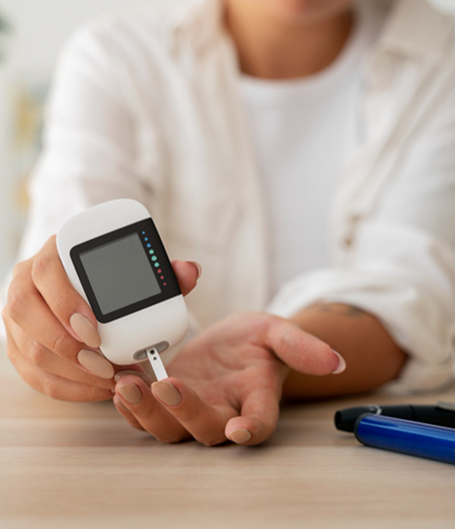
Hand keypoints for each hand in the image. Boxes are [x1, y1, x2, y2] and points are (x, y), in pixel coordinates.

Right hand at [2, 235, 200, 401]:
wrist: (84, 289)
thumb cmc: (111, 280)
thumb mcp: (136, 270)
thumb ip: (163, 272)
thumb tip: (190, 272)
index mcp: (53, 255)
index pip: (46, 271)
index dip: (66, 301)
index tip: (95, 328)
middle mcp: (26, 283)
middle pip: (27, 312)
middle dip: (67, 344)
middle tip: (104, 363)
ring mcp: (17, 316)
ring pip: (29, 348)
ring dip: (70, 370)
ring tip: (107, 378)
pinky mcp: (18, 345)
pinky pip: (33, 374)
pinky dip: (67, 386)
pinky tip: (96, 388)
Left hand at [113, 311, 344, 445]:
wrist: (231, 343)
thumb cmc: (257, 341)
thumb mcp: (278, 332)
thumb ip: (301, 346)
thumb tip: (335, 360)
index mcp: (256, 398)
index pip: (260, 422)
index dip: (252, 428)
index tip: (241, 428)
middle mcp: (224, 412)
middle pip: (206, 429)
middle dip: (186, 412)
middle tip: (167, 385)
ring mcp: (192, 409)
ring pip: (170, 429)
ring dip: (147, 411)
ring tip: (129, 384)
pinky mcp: (167, 401)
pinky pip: (145, 415)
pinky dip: (130, 405)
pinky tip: (119, 382)